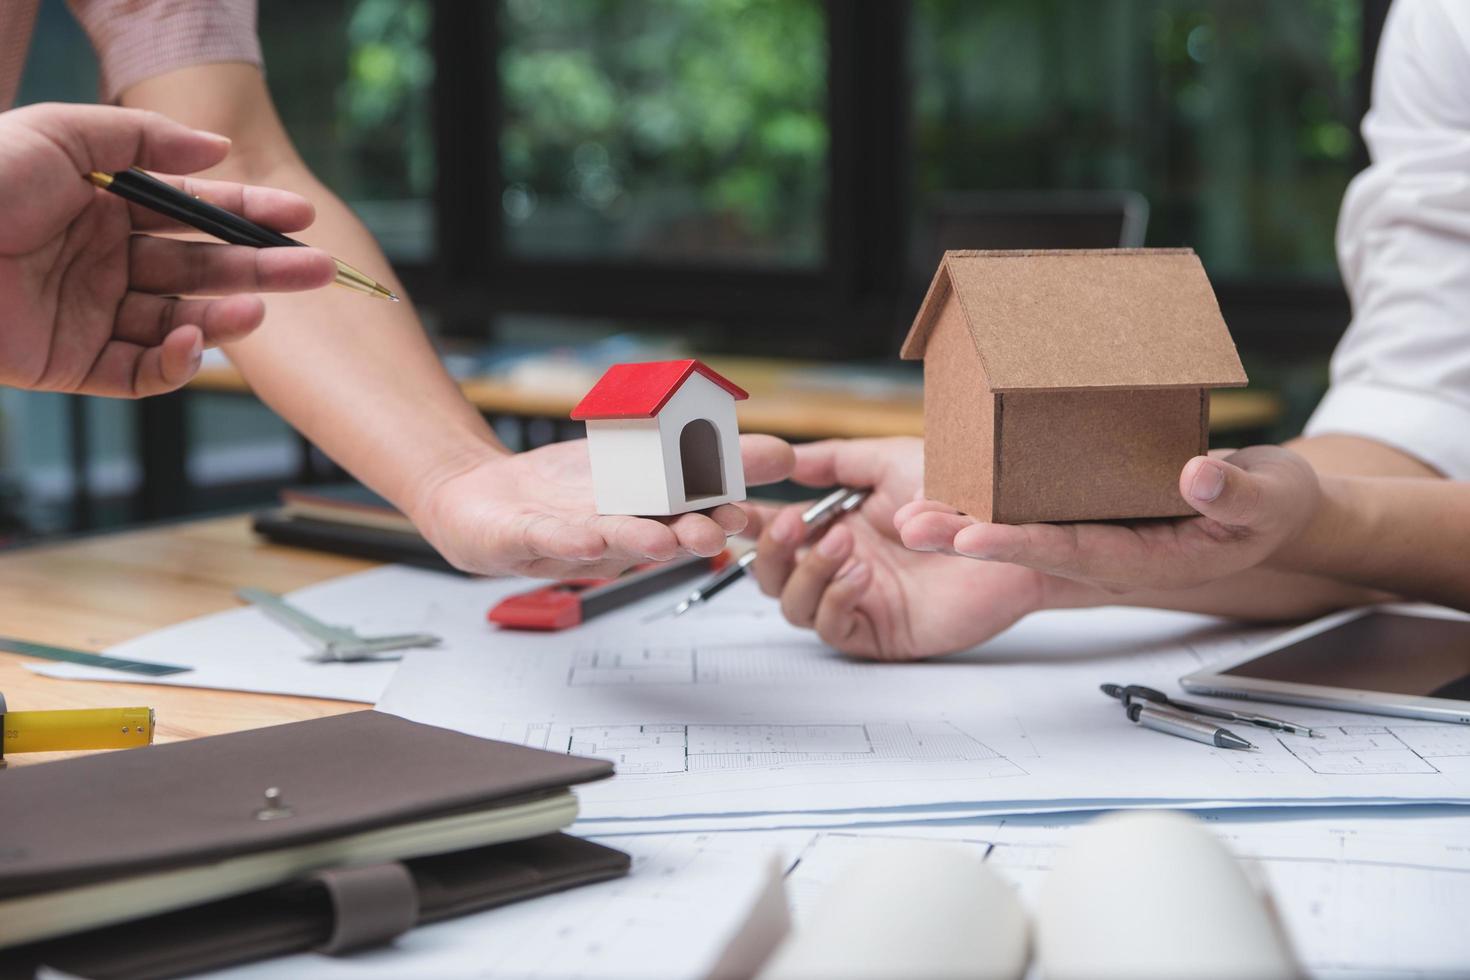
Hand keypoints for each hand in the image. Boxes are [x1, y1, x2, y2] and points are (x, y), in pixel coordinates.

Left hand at [0, 103, 335, 396]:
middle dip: (260, 271)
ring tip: (258, 311)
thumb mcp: (60, 134)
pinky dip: (174, 364)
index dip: (248, 216)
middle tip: (317, 272)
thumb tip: (217, 152)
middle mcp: (103, 262)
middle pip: (200, 271)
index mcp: (101, 207)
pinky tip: (192, 342)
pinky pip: (139, 372)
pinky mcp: (72, 364)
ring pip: (179, 323)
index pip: (193, 215)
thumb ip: (142, 138)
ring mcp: (91, 314)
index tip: (300, 219)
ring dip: (225, 319)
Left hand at [414, 434, 794, 577]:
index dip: (720, 513)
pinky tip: (587, 539)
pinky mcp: (524, 539)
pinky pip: (548, 542)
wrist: (481, 495)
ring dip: (635, 542)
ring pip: (609, 543)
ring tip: (660, 540)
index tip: (745, 511)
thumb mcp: (639, 459)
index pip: (691, 511)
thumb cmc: (561, 489)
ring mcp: (570, 539)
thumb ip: (706, 455)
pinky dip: (568, 541)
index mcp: (647, 513)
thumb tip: (781, 452)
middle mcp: (615, 533)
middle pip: (659, 535)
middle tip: (712, 533)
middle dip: (685, 536)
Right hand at [750, 437, 1074, 659]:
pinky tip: (860, 575)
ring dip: (807, 573)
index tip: (734, 504)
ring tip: (844, 545)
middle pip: (769, 574)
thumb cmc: (965, 493)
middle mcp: (839, 565)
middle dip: (772, 550)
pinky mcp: (881, 633)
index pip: (774, 528)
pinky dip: (835, 601)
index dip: (748, 521)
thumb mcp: (891, 461)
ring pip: (793, 606)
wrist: (1017, 533)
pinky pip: (832, 629)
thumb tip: (784, 458)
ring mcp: (857, 600)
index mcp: (835, 524)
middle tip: (793, 522)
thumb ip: (835, 460)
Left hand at [895, 445, 1321, 594]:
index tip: (971, 538)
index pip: (1073, 553)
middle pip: (1029, 549)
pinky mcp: (1089, 513)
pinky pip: (1035, 509)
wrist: (1272, 509)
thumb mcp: (1271, 496)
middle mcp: (1110, 553)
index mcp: (1149, 558)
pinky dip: (991, 499)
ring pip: (1022, 530)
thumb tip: (1200, 476)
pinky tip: (950, 483)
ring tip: (907, 509)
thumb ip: (1238, 493)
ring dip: (965, 521)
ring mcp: (1096, 535)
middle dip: (967, 539)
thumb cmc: (1272, 504)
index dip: (1020, 546)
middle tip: (910, 526)